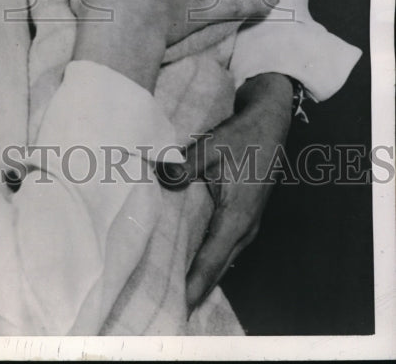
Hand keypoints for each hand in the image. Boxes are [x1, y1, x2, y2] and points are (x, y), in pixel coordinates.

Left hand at [183, 72, 293, 311]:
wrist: (271, 122)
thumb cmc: (243, 136)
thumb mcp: (210, 147)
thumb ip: (183, 166)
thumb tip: (159, 178)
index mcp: (237, 218)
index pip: (211, 262)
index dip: (194, 287)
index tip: (178, 307)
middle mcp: (245, 228)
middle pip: (217, 269)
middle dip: (195, 289)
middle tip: (169, 306)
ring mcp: (249, 223)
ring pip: (223, 259)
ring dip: (203, 274)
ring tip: (177, 288)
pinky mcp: (246, 215)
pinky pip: (227, 246)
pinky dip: (210, 258)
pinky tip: (192, 257)